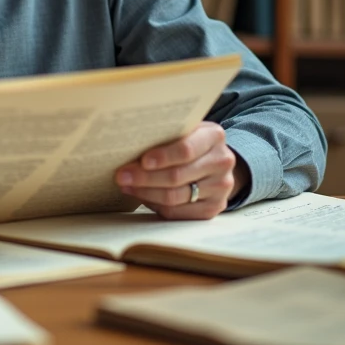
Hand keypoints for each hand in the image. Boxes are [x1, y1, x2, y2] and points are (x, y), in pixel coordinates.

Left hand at [114, 122, 244, 219]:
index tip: (142, 161)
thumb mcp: (183, 131)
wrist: (215, 162)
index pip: (186, 149)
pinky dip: (156, 205)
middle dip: (145, 177)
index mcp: (214, 136)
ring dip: (146, 192)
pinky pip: (178, 212)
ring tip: (127, 186)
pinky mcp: (213, 208)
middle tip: (122, 176)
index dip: (162, 157)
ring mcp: (220, 187)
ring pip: (175, 197)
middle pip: (177, 176)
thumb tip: (128, 145)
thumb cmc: (189, 142)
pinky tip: (142, 196)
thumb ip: (165, 135)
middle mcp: (222, 162)